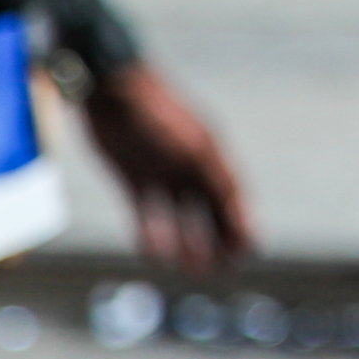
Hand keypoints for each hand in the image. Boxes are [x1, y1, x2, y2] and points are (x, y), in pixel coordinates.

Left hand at [80, 60, 254, 268]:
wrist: (110, 90)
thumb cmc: (158, 116)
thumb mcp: (194, 152)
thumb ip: (219, 185)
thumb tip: (245, 220)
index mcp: (210, 156)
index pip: (233, 197)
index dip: (242, 225)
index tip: (247, 253)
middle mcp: (189, 166)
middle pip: (208, 209)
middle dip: (217, 239)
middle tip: (221, 268)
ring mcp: (160, 172)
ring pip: (177, 216)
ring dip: (186, 243)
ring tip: (190, 268)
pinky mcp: (131, 176)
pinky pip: (145, 211)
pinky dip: (150, 233)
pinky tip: (153, 254)